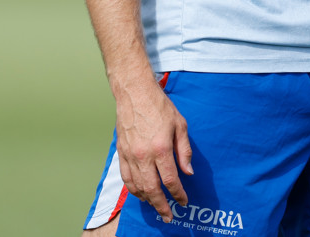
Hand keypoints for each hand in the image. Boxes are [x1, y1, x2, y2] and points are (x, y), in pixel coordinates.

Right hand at [115, 76, 192, 221]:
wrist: (135, 93)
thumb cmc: (159, 106)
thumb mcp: (180, 124)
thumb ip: (184, 151)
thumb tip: (188, 172)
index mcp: (161, 148)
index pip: (171, 180)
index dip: (178, 194)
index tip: (183, 201)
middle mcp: (144, 155)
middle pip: (152, 189)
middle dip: (162, 206)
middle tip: (169, 216)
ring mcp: (130, 155)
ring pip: (138, 187)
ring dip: (147, 200)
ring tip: (156, 207)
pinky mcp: (121, 152)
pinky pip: (126, 178)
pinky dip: (133, 190)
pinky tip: (140, 193)